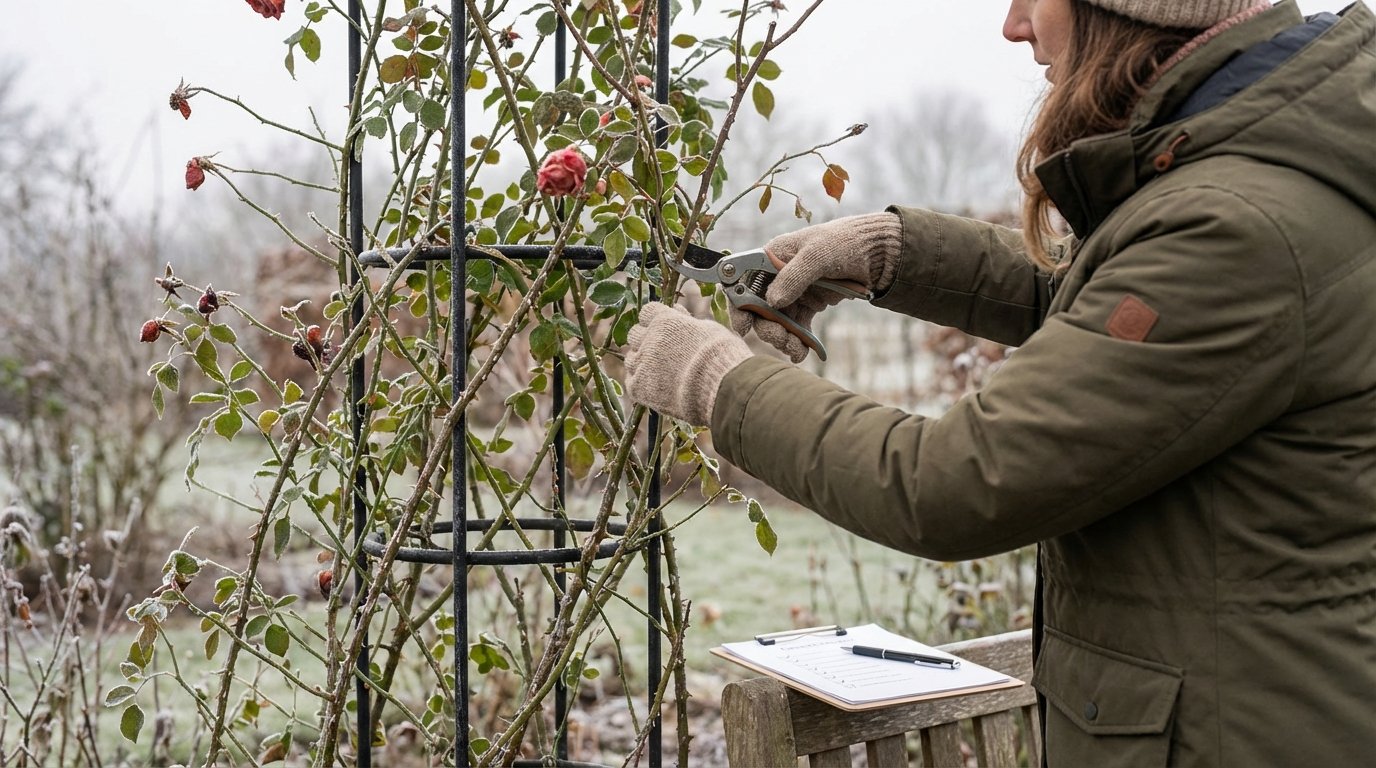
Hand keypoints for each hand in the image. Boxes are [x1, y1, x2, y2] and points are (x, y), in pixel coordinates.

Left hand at [626, 303, 752, 425]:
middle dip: (646, 341)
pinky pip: (632, 381)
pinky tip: (658, 387)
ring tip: (662, 373)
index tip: (664, 330)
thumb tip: (676, 309)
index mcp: (665, 320)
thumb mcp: (708, 329)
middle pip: (635, 334)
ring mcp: (642, 363)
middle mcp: (649, 339)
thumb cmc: (722, 356)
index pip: (647, 312)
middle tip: (663, 353)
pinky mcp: (639, 387)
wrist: (721, 388)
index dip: (655, 321)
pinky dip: (642, 383)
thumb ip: (687, 320)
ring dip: (642, 362)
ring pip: (631, 358)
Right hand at [731, 212, 900, 361]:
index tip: (744, 328)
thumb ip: (793, 276)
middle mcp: (777, 275)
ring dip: (783, 338)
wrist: (878, 251)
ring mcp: (793, 291)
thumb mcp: (818, 255)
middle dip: (767, 328)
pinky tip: (803, 352)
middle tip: (781, 340)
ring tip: (795, 349)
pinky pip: (797, 326)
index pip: (743, 282)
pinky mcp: (809, 304)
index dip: (738, 305)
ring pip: (777, 322)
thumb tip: (771, 302)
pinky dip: (798, 341)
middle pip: (759, 308)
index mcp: (772, 257)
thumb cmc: (845, 242)